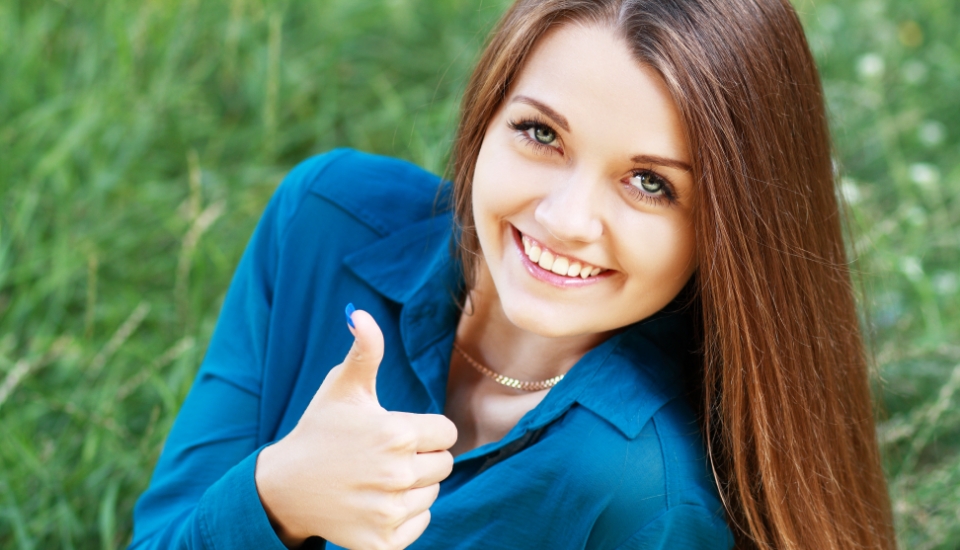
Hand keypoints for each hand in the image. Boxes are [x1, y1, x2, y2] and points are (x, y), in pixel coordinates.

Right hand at [255, 308, 457, 549]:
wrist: (284, 489)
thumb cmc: (319, 431)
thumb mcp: (341, 388)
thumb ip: (364, 350)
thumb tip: (362, 313)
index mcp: (396, 434)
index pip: (447, 433)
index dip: (425, 430)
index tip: (398, 432)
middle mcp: (396, 475)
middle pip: (444, 464)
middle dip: (421, 457)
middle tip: (386, 456)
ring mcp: (390, 512)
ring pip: (433, 493)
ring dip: (414, 486)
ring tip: (378, 479)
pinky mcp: (384, 542)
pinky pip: (422, 524)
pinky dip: (406, 516)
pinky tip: (377, 503)